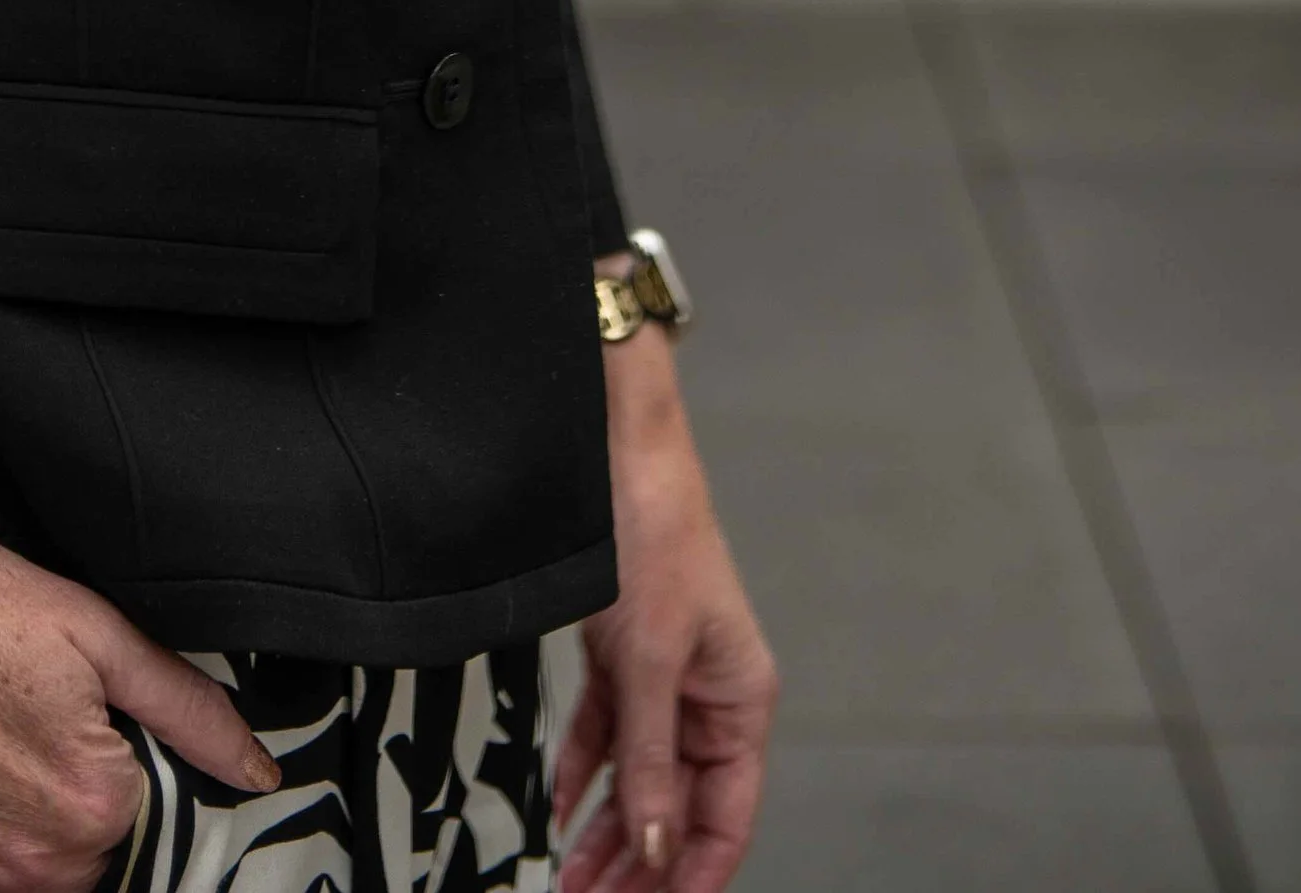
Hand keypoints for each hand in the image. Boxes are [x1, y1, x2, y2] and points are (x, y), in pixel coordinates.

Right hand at [0, 347, 273, 892]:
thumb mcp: (91, 629)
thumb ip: (187, 710)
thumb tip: (257, 772)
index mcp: (90, 809)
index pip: (140, 813)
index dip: (110, 756)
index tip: (66, 713)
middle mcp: (27, 873)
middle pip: (82, 860)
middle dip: (62, 801)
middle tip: (10, 723)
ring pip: (19, 883)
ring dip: (10, 836)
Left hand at [555, 309, 775, 892]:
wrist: (612, 450)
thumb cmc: (652, 532)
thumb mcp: (649, 659)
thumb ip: (648, 758)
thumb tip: (656, 844)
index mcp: (740, 699)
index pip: (727, 817)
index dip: (694, 874)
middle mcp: (709, 696)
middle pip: (679, 806)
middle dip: (641, 863)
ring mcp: (665, 676)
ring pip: (639, 777)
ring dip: (606, 830)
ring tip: (570, 880)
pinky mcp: (625, 655)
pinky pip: (608, 733)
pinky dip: (584, 772)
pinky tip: (560, 808)